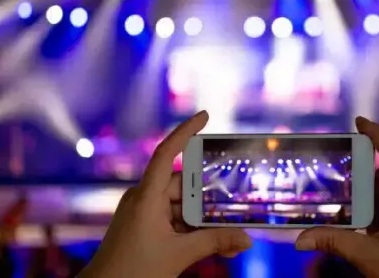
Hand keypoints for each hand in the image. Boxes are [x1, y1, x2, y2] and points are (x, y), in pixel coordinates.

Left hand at [78, 111, 251, 277]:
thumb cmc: (132, 271)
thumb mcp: (179, 255)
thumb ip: (215, 242)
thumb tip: (246, 239)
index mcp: (147, 196)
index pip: (167, 153)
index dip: (186, 131)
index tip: (205, 116)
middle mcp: (144, 197)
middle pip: (184, 186)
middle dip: (209, 200)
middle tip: (235, 206)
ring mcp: (143, 211)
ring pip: (181, 206)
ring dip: (202, 220)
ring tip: (228, 234)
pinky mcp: (144, 224)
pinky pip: (173, 218)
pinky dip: (191, 228)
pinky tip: (211, 241)